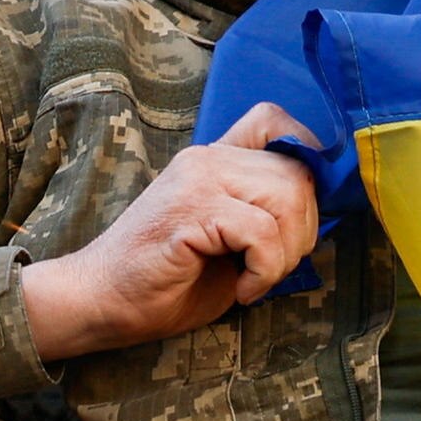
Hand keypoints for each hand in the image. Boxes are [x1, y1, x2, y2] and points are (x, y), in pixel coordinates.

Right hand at [20, 110, 323, 358]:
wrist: (101, 301)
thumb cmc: (166, 280)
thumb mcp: (228, 242)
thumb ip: (265, 217)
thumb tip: (318, 216)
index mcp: (214, 159)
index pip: (273, 120)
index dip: (305, 155)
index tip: (302, 210)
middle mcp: (206, 159)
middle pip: (297, 172)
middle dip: (303, 230)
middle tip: (272, 268)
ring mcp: (197, 181)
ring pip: (286, 199)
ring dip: (285, 253)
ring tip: (255, 280)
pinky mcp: (191, 211)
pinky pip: (261, 232)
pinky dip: (264, 269)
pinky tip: (242, 290)